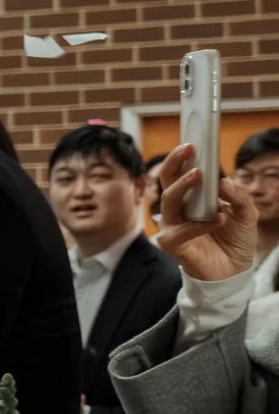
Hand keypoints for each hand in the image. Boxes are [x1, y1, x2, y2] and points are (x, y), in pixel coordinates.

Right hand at [156, 144, 259, 282]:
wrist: (234, 272)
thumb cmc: (235, 241)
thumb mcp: (247, 214)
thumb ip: (238, 196)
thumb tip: (224, 181)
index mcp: (192, 199)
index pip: (181, 174)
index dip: (182, 158)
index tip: (191, 141)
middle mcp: (179, 210)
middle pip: (167, 181)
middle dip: (175, 163)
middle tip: (189, 149)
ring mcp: (173, 226)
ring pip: (168, 201)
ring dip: (183, 186)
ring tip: (199, 175)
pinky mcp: (173, 244)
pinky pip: (181, 230)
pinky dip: (200, 224)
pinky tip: (219, 220)